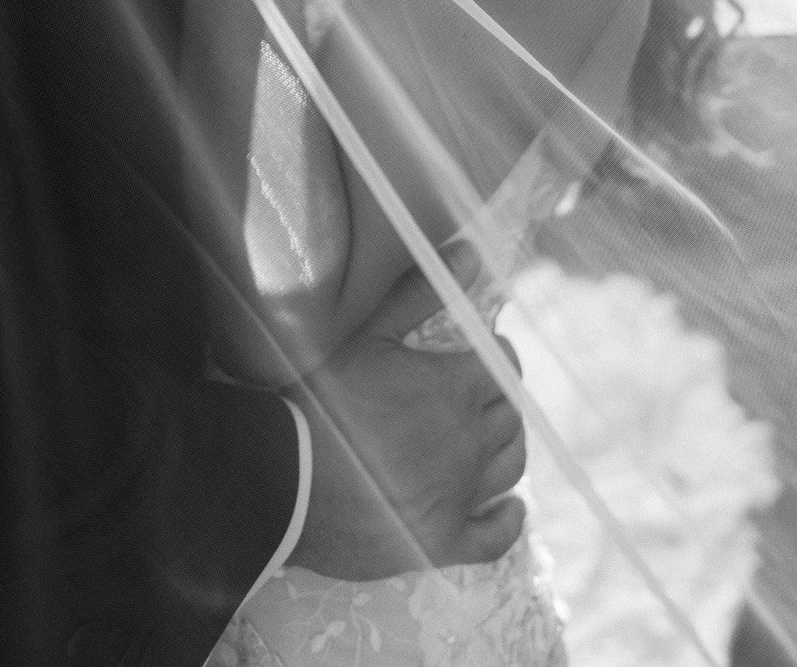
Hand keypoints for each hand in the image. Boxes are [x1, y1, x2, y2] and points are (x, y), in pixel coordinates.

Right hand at [291, 251, 527, 579]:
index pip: (504, 366)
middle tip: (471, 390)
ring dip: (506, 445)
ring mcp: (459, 498)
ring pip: (512, 466)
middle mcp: (469, 444)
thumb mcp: (368, 334)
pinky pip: (496, 537)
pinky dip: (508, 520)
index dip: (494, 356)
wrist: (284, 479)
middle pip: (510, 414)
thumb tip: (469, 253)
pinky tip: (507, 507)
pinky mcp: (441, 542)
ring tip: (484, 434)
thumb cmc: (323, 400)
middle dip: (498, 396)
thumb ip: (421, 291)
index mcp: (456, 389)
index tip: (476, 352)